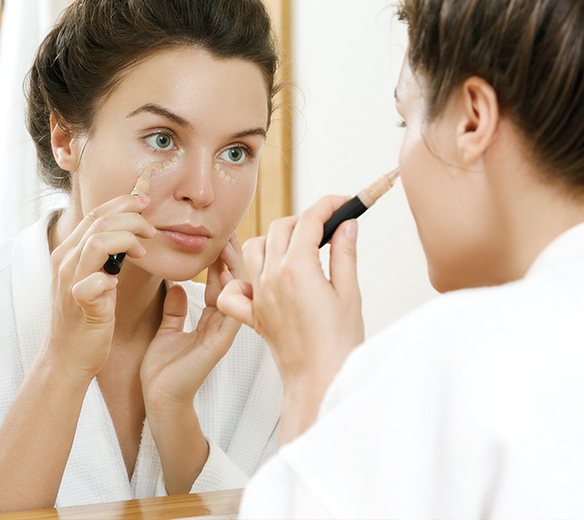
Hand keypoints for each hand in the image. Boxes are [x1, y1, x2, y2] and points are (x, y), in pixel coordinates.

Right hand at [45, 195, 155, 380]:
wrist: (67, 357)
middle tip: (151, 229)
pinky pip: (93, 282)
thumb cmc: (86, 318)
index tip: (145, 204)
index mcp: (68, 252)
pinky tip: (119, 283)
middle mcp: (65, 261)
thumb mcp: (93, 278)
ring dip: (128, 239)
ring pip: (99, 242)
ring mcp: (70, 282)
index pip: (95, 214)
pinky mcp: (79, 304)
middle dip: (132, 217)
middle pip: (100, 221)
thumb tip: (128, 235)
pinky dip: (109, 278)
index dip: (123, 203)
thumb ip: (104, 256)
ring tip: (143, 251)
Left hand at [140, 235, 244, 413]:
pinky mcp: (220, 342)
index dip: (219, 259)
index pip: (220, 282)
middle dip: (231, 257)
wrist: (159, 398)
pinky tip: (227, 273)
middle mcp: (221, 323)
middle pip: (233, 282)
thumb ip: (175, 309)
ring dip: (234, 268)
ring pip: (237, 293)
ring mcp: (224, 332)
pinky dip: (231, 292)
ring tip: (229, 244)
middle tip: (227, 232)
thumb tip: (176, 287)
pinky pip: (232, 311)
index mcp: (210, 320)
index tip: (215, 238)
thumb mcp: (166, 330)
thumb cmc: (162, 370)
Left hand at [216, 196, 363, 442]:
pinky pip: (234, 289)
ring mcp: (259, 295)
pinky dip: (242, 278)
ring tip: (298, 246)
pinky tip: (261, 279)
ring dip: (274, 239)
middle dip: (304, 219)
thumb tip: (346, 224)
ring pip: (255, 248)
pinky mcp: (253, 314)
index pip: (309, 220)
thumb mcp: (350, 293)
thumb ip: (344, 253)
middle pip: (281, 227)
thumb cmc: (339, 343)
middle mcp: (272, 277)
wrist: (320, 380)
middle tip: (327, 226)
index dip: (328, 205)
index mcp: (298, 269)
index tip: (342, 203)